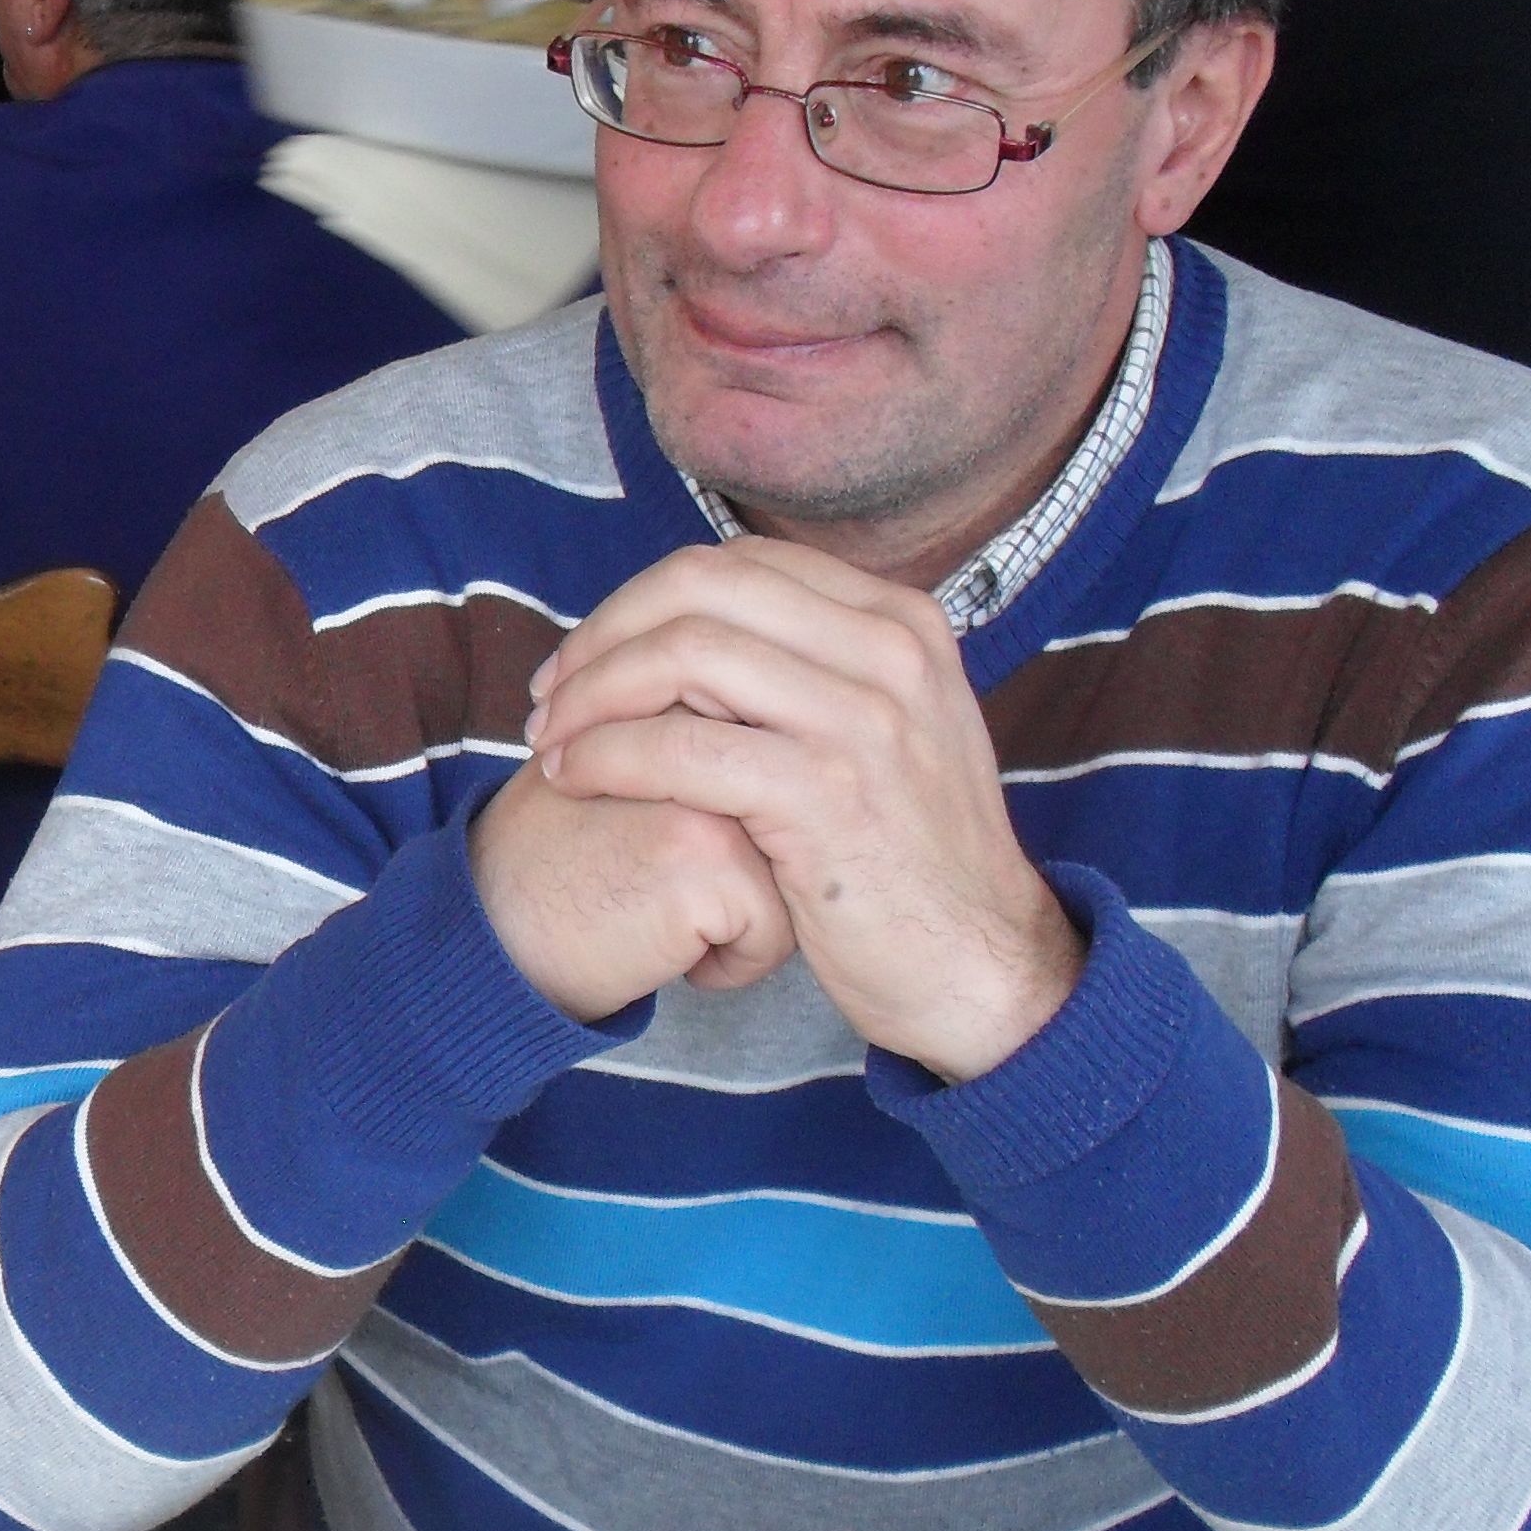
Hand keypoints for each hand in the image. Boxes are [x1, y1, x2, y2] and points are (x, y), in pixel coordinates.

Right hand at [465, 760, 795, 1024]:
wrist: (481, 936)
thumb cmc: (546, 866)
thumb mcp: (609, 771)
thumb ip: (678, 742)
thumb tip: (775, 759)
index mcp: (684, 698)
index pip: (774, 780)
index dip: (731, 840)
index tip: (656, 857)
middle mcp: (703, 729)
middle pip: (795, 823)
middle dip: (748, 875)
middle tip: (652, 886)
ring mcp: (709, 789)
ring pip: (796, 876)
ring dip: (743, 919)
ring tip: (659, 916)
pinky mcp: (710, 859)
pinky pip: (774, 931)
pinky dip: (728, 964)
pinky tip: (660, 952)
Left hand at [526, 539, 1080, 1079]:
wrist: (979, 965)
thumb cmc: (909, 863)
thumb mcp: (888, 735)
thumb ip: (813, 674)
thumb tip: (698, 637)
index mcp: (900, 622)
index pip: (738, 565)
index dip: (640, 603)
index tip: (587, 659)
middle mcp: (891, 651)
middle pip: (701, 589)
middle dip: (604, 635)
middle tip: (551, 696)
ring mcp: (865, 719)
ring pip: (683, 655)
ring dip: (592, 695)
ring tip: (551, 742)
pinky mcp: (826, 794)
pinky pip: (681, 747)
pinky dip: (606, 755)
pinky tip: (573, 780)